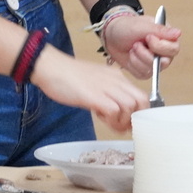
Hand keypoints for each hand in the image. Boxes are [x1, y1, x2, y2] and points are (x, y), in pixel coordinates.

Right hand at [29, 46, 146, 131]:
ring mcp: (106, 87)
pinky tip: (99, 118)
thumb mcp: (95, 83)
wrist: (51, 67)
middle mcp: (116, 80)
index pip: (140, 95)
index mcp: (117, 77)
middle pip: (141, 100)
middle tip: (122, 126)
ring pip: (131, 106)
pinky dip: (111, 120)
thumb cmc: (68, 76)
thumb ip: (106, 94)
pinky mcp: (95, 95)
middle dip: (135, 118)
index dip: (137, 112)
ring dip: (122, 120)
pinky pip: (114, 110)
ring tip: (109, 122)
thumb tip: (114, 111)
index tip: (127, 121)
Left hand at [101, 12, 181, 79]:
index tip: (148, 38)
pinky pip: (143, 74)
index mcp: (167, 38)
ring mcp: (155, 62)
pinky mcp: (145, 70)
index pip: (174, 49)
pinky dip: (134, 65)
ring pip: (152, 69)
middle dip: (146, 55)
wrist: (112, 35)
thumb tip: (178, 33)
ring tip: (133, 48)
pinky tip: (131, 56)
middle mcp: (164, 51)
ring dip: (138, 58)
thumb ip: (160, 30)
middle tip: (136, 45)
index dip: (160, 46)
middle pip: (164, 62)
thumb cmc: (127, 27)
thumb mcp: (142, 26)